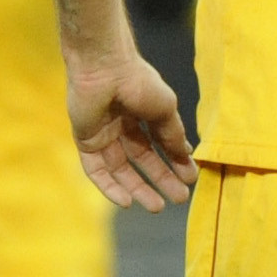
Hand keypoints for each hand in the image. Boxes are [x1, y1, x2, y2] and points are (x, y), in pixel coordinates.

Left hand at [66, 46, 194, 209]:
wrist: (105, 69)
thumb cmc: (138, 82)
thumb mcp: (165, 110)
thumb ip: (172, 135)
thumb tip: (186, 155)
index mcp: (143, 113)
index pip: (160, 143)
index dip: (175, 162)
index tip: (191, 179)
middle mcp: (123, 126)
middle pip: (142, 160)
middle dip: (161, 179)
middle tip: (178, 199)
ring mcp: (103, 135)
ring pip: (121, 170)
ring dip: (138, 189)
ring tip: (157, 206)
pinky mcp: (86, 142)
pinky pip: (97, 170)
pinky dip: (110, 187)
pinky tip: (126, 201)